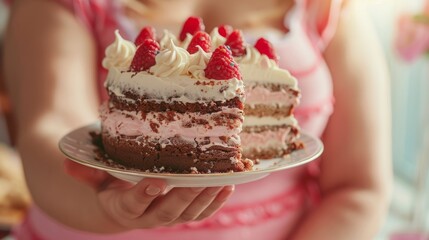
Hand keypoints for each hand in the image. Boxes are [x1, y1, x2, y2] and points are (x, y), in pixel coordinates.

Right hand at [64, 159, 233, 228]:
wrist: (124, 202)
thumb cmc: (110, 183)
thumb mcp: (96, 176)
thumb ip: (85, 172)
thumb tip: (68, 164)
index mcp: (123, 207)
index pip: (133, 204)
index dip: (144, 195)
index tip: (156, 182)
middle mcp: (148, 217)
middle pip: (168, 212)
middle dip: (185, 197)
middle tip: (200, 180)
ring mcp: (169, 217)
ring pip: (189, 214)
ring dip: (207, 198)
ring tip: (223, 180)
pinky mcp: (184, 214)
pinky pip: (202, 212)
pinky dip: (216, 201)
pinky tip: (229, 185)